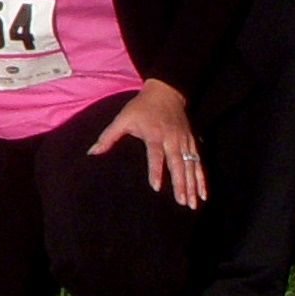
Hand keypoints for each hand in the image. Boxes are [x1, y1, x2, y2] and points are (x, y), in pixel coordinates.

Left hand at [89, 79, 204, 208]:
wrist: (166, 91)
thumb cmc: (141, 107)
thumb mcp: (123, 118)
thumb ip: (108, 136)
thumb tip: (92, 153)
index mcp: (154, 133)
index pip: (155, 155)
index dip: (155, 170)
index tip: (156, 187)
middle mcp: (171, 139)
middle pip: (177, 163)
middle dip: (180, 184)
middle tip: (182, 202)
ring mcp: (184, 141)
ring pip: (190, 166)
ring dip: (193, 185)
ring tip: (193, 204)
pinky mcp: (191, 142)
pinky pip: (199, 163)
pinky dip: (202, 178)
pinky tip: (203, 194)